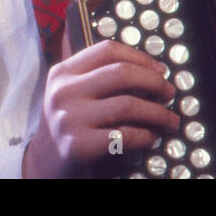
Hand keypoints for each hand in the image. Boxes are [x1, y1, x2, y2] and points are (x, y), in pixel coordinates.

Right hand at [22, 39, 178, 178]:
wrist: (45, 165)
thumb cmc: (71, 125)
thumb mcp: (75, 93)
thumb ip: (102, 77)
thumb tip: (154, 71)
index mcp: (63, 72)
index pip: (107, 50)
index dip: (140, 57)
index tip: (160, 69)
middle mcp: (63, 92)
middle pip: (121, 73)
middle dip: (154, 82)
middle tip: (170, 93)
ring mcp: (69, 119)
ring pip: (127, 104)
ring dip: (157, 112)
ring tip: (170, 120)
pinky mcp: (78, 146)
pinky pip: (124, 134)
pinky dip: (145, 135)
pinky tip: (151, 137)